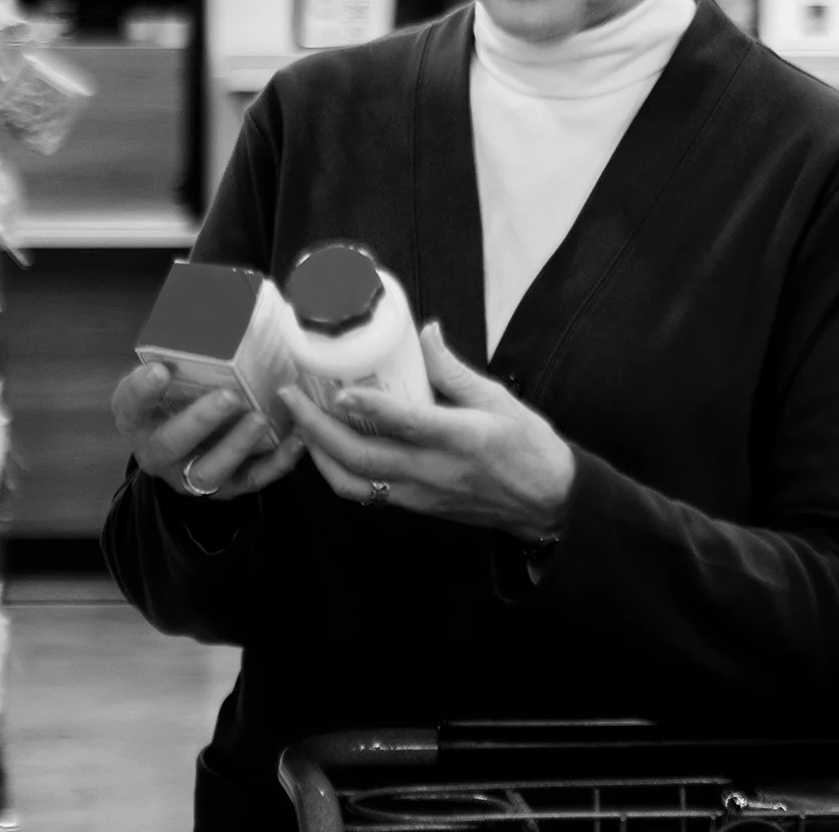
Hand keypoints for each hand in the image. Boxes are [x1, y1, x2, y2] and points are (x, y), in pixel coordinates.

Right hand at [110, 362, 305, 499]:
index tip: (160, 370)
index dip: (141, 391)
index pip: (129, 405)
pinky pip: (251, 481)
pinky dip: (276, 463)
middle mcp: (159, 452)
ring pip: (210, 470)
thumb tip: (226, 303)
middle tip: (228, 396)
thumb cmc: (180, 398)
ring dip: (237, 445)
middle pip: (171, 443)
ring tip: (261, 418)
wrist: (186, 452)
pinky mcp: (226, 489)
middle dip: (200, 420)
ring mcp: (191, 475)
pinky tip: (295, 440)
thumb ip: (183, 356)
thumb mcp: (172, 378)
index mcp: (138, 419)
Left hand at [279, 321, 574, 540]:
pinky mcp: (415, 506)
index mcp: (460, 438)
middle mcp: (434, 470)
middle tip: (291, 396)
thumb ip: (453, 369)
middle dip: (317, 429)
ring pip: (354, 483)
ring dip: (317, 454)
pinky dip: (338, 472)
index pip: (407, 424)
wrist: (547, 503)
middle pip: (362, 458)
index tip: (338, 391)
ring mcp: (420, 494)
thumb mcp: (499, 399)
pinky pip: (365, 494)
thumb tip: (426, 333)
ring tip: (299, 422)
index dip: (369, 409)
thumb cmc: (528, 447)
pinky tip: (326, 448)